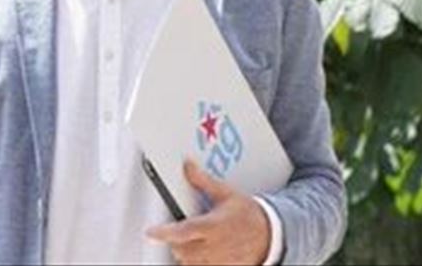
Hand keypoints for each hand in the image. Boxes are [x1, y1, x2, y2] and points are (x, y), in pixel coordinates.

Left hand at [145, 158, 270, 265]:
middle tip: (180, 231)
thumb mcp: (226, 194)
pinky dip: (196, 263)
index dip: (164, 233)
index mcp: (214, 226)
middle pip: (182, 250)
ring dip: (185, 254)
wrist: (271, 234)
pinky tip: (202, 252)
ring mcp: (219, 261)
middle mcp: (215, 246)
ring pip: (189, 263)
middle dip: (176, 242)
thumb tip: (187, 166)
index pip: (184, 231)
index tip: (151, 232)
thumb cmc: (248, 214)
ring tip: (193, 241)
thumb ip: (203, 181)